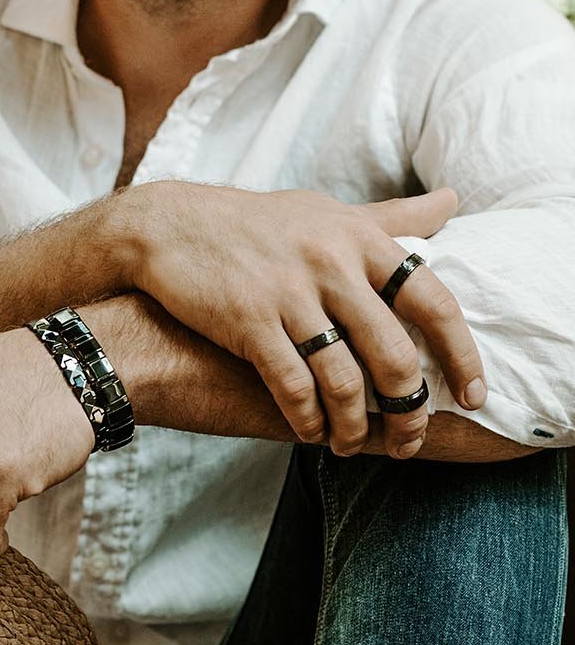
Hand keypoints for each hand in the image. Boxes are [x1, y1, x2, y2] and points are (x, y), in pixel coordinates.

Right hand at [131, 183, 484, 459]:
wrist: (169, 224)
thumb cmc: (257, 223)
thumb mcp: (328, 211)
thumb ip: (393, 216)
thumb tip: (454, 200)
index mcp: (359, 238)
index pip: (433, 300)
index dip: (461, 354)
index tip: (474, 394)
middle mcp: (330, 262)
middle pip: (394, 354)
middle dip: (408, 410)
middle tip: (409, 438)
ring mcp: (288, 292)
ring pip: (344, 381)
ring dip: (353, 426)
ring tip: (350, 444)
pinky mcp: (248, 320)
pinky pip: (293, 387)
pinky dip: (307, 420)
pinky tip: (309, 432)